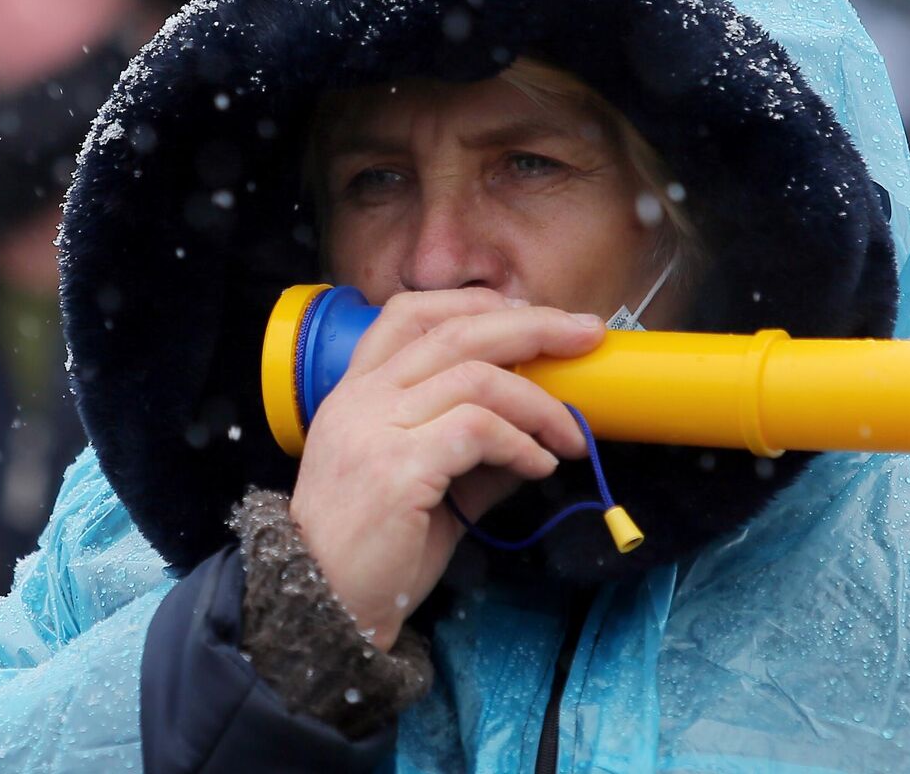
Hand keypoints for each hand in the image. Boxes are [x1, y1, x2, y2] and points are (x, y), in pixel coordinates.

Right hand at [287, 289, 603, 650]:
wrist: (323, 606)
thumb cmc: (372, 551)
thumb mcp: (424, 485)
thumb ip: (472, 451)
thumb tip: (538, 433)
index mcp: (356, 392)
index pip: (410, 312)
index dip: (476, 302)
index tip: (531, 316)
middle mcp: (361, 398)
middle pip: (457, 330)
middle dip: (534, 326)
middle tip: (587, 336)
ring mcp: (375, 427)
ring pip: (476, 377)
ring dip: (540, 404)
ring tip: (570, 437)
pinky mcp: (398, 466)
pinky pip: (477, 430)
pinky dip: (521, 444)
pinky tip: (539, 467)